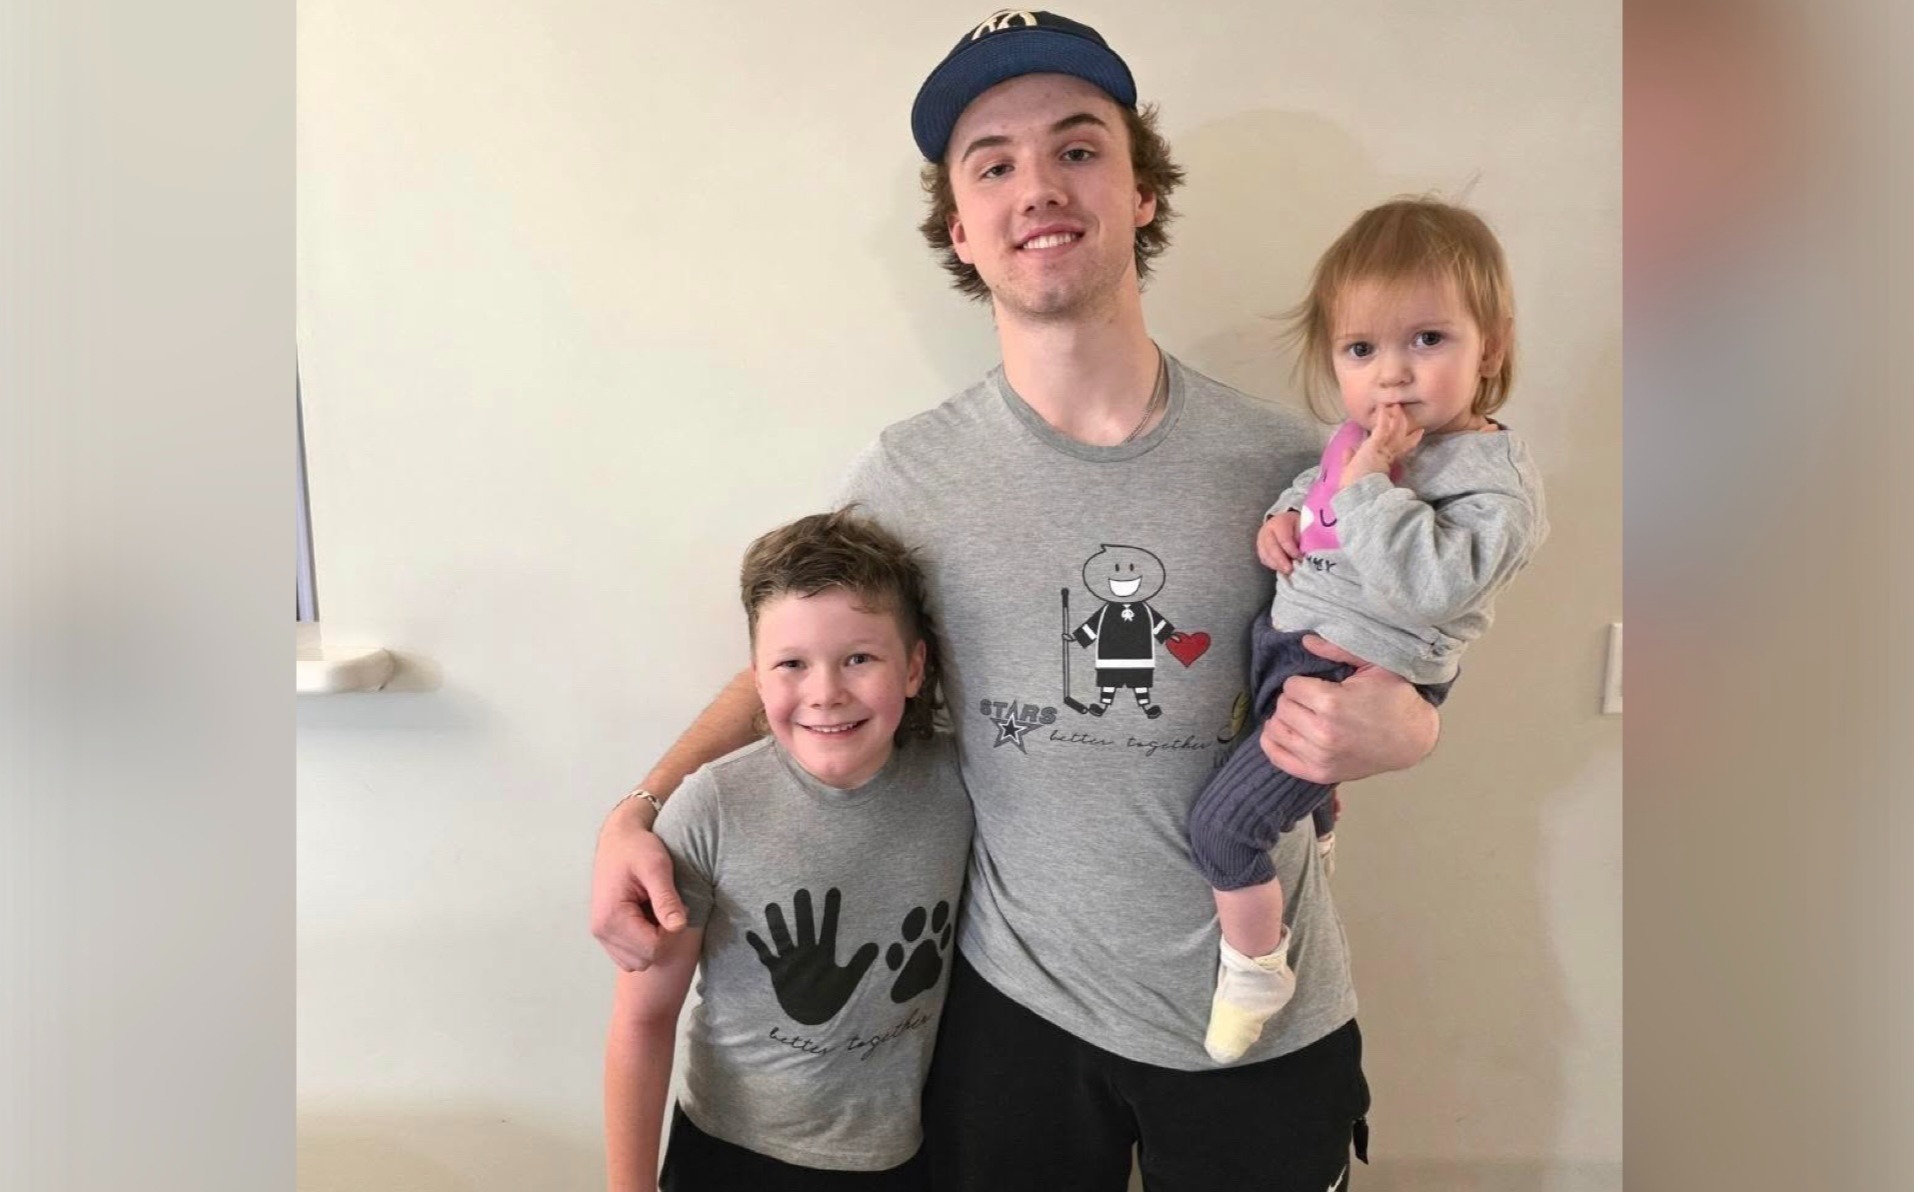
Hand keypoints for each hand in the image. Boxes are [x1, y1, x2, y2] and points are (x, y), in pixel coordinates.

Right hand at [589, 797, 686, 971]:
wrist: (619, 838)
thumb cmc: (637, 848)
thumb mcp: (657, 867)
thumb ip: (666, 898)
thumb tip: (678, 927)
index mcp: (611, 917)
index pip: (653, 948)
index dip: (672, 932)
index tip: (676, 906)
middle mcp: (601, 931)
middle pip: (646, 959)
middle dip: (663, 938)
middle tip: (666, 907)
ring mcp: (602, 934)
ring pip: (638, 962)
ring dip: (654, 942)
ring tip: (656, 911)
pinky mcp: (606, 934)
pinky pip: (631, 956)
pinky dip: (644, 943)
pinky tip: (648, 917)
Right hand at [746, 887, 879, 1025]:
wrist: (810, 1018)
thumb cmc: (830, 998)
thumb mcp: (848, 981)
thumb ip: (860, 963)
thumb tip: (875, 946)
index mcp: (824, 954)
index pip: (829, 929)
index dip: (831, 911)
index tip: (833, 891)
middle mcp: (806, 953)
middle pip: (805, 929)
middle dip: (804, 912)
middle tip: (802, 892)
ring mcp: (790, 961)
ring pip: (783, 938)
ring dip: (778, 924)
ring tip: (772, 906)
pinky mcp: (777, 972)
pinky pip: (766, 957)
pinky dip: (758, 946)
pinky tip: (750, 933)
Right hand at [1257, 511, 1303, 574]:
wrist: (1286, 522)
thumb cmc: (1297, 525)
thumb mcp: (1303, 526)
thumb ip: (1304, 538)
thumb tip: (1305, 554)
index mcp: (1279, 522)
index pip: (1283, 539)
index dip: (1291, 550)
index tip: (1300, 557)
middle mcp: (1267, 530)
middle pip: (1271, 548)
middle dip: (1281, 561)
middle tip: (1290, 570)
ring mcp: (1261, 539)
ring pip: (1265, 555)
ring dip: (1276, 565)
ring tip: (1287, 571)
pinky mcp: (1260, 548)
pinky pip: (1264, 559)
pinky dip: (1272, 565)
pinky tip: (1281, 569)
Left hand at [1259, 635, 1437, 783]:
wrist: (1412, 738)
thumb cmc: (1394, 698)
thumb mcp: (1373, 665)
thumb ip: (1337, 649)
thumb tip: (1305, 640)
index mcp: (1331, 703)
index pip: (1290, 686)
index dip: (1302, 682)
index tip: (1316, 685)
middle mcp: (1322, 733)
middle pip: (1282, 707)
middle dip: (1294, 700)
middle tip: (1310, 700)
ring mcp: (1320, 757)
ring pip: (1275, 730)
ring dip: (1284, 720)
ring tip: (1300, 715)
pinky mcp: (1319, 774)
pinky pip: (1277, 758)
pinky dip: (1273, 744)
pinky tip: (1284, 732)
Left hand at [1339, 404, 1422, 490]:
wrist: (1358, 494)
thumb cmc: (1355, 486)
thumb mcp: (1350, 469)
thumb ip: (1350, 458)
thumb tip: (1347, 449)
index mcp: (1384, 462)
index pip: (1399, 448)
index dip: (1409, 440)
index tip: (1418, 432)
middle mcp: (1386, 455)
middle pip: (1399, 437)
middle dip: (1402, 423)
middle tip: (1405, 411)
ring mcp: (1382, 450)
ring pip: (1393, 431)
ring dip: (1395, 417)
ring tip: (1396, 405)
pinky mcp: (1376, 446)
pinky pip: (1381, 429)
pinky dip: (1382, 418)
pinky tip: (1384, 407)